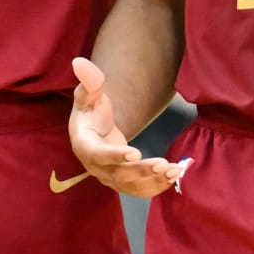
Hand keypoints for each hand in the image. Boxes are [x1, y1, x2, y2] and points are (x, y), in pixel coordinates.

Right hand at [69, 58, 182, 197]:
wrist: (94, 131)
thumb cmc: (91, 112)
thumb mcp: (89, 95)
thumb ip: (89, 82)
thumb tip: (79, 62)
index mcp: (84, 145)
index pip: (97, 154)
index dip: (115, 156)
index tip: (135, 153)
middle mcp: (95, 167)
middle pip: (118, 174)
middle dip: (142, 171)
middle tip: (164, 164)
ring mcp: (109, 178)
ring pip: (131, 186)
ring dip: (153, 181)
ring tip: (174, 171)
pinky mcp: (122, 183)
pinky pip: (139, 190)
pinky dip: (156, 187)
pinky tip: (173, 178)